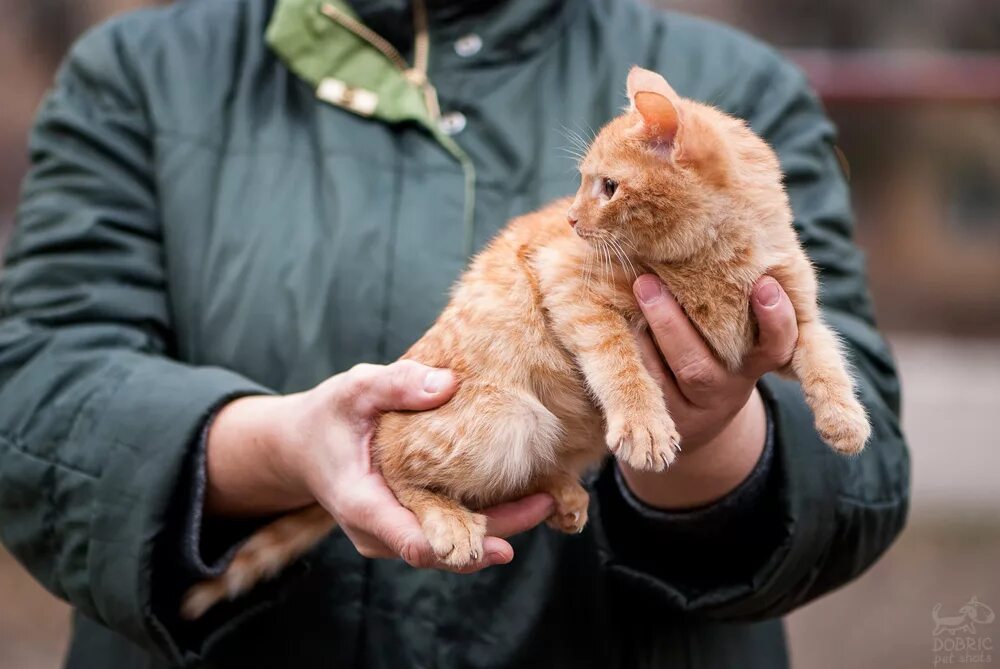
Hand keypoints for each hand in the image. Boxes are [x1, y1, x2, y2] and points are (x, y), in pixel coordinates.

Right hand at [204, 361, 554, 572]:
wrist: (303, 444)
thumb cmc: (329, 415)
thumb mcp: (355, 389)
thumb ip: (395, 383)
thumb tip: (446, 383)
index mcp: (363, 503)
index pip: (414, 541)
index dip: (461, 548)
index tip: (504, 545)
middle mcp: (379, 530)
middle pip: (445, 549)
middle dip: (498, 533)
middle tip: (549, 504)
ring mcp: (394, 534)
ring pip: (452, 544)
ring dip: (498, 527)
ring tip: (549, 498)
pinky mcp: (408, 525)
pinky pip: (449, 530)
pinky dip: (485, 518)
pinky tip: (523, 495)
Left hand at [621, 274, 798, 507]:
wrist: (703, 418)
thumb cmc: (721, 352)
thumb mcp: (740, 334)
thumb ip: (737, 300)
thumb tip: (728, 232)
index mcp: (754, 363)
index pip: (776, 344)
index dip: (774, 318)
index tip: (765, 283)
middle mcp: (727, 389)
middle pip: (699, 365)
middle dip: (671, 323)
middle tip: (646, 282)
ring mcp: (692, 409)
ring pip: (663, 378)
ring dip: (642, 337)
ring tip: (625, 296)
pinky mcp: (664, 419)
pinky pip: (643, 386)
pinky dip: (628, 355)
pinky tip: (612, 324)